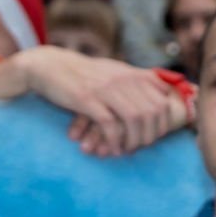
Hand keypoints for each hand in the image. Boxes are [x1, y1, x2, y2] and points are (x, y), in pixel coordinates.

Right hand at [0, 47, 187, 157]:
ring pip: (134, 119)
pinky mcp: (88, 99)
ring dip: (134, 140)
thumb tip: (165, 91)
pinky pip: (109, 124)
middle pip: (152, 112)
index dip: (163, 122)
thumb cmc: (85, 73)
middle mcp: (123, 79)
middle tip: (141, 147)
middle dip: (150, 135)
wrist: (51, 67)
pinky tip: (112, 149)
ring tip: (127, 150)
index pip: (163, 101)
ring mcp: (106, 89)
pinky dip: (114, 141)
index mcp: (132, 74)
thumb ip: (140, 79)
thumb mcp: (115, 70)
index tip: (156, 135)